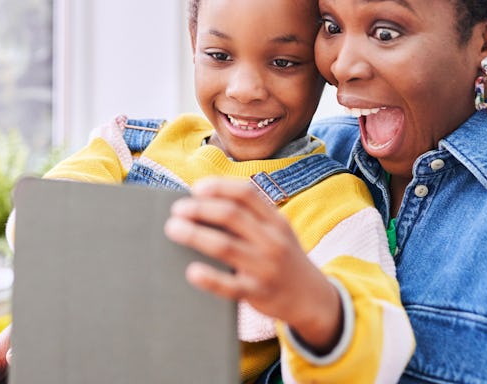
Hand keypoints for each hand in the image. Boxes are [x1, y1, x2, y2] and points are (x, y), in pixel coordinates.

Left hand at [164, 178, 341, 352]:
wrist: (313, 298)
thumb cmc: (283, 259)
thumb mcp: (277, 233)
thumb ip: (251, 219)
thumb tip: (202, 204)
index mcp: (276, 221)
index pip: (246, 194)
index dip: (218, 187)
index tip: (195, 188)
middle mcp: (273, 241)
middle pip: (231, 215)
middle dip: (199, 209)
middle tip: (176, 210)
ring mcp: (266, 267)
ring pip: (225, 246)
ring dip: (194, 235)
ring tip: (173, 229)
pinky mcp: (259, 293)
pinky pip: (230, 286)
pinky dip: (210, 278)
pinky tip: (191, 271)